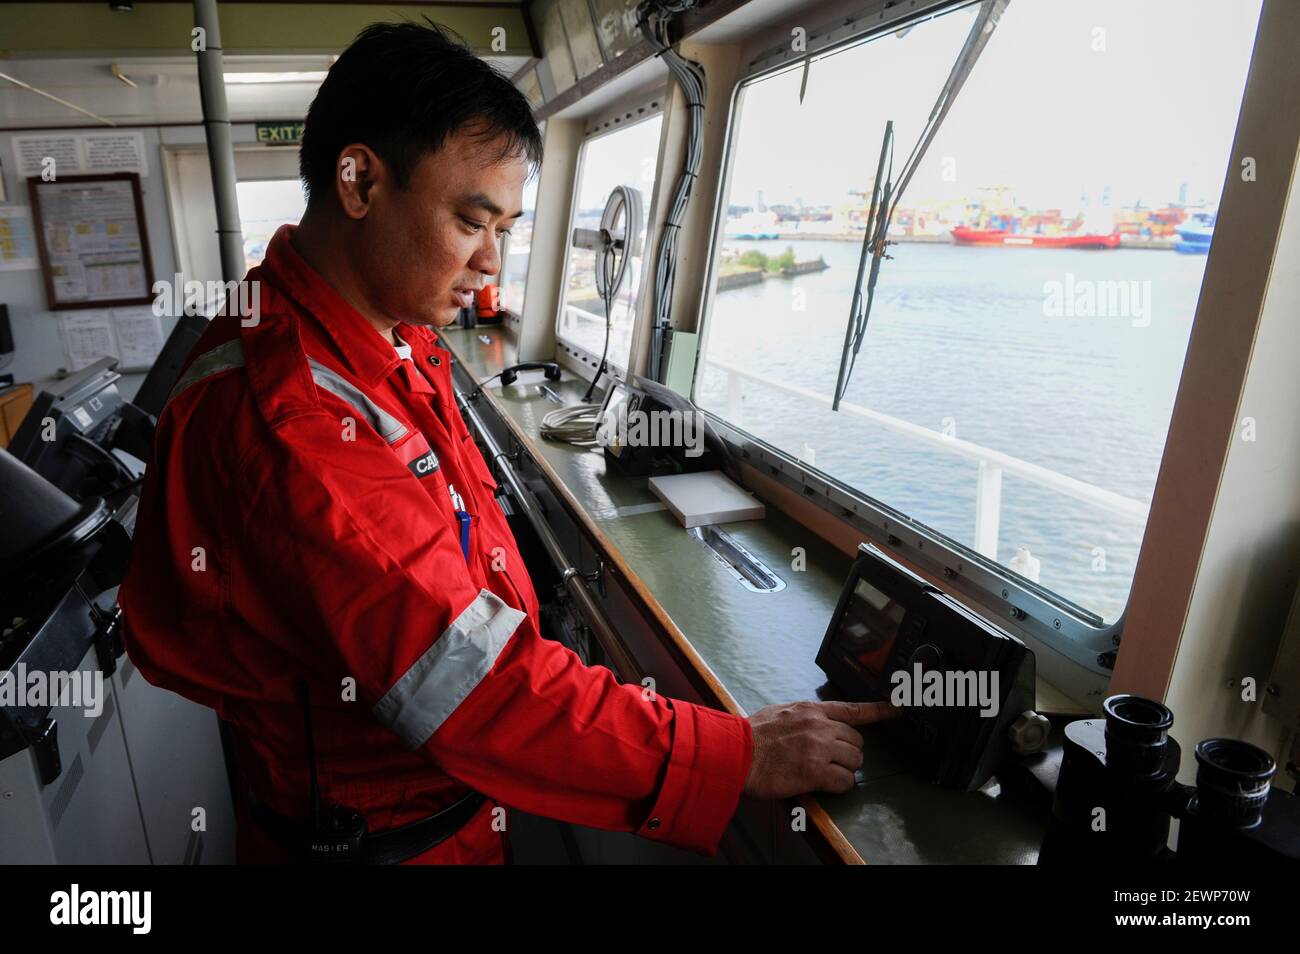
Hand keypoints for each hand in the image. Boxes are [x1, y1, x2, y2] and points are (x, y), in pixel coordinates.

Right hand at [742, 700, 898, 798]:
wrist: (734, 753)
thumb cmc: (750, 736)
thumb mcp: (779, 712)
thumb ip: (802, 716)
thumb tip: (812, 721)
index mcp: (810, 710)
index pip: (853, 709)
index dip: (878, 710)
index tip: (896, 709)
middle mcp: (819, 726)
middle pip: (856, 740)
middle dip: (849, 752)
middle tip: (831, 761)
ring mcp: (819, 748)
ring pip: (855, 760)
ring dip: (845, 769)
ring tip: (825, 773)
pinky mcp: (815, 772)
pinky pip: (845, 781)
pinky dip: (839, 785)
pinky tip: (824, 784)